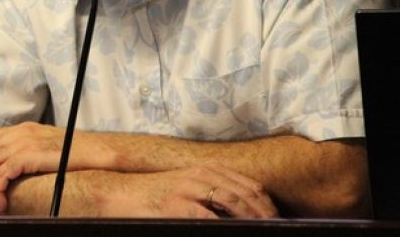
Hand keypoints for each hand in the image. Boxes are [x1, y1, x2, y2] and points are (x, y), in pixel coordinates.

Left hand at [0, 122, 111, 212]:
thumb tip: (8, 163)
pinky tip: (0, 204)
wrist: (93, 153)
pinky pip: (3, 175)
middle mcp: (19, 133)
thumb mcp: (44, 146)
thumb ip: (25, 149)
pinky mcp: (29, 156)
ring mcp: (23, 143)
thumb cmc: (72, 153)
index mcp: (21, 129)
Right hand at [103, 162, 277, 218]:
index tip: (278, 219)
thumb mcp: (186, 186)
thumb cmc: (154, 196)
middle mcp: (200, 175)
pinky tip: (234, 232)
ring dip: (250, 219)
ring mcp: (189, 189)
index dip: (267, 205)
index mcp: (206, 170)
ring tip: (260, 230)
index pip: (249, 186)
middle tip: (276, 228)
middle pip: (245, 195)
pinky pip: (208, 218)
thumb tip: (241, 212)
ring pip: (232, 203)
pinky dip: (225, 226)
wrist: (120, 194)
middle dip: (264, 214)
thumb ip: (212, 193)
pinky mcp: (177, 206)